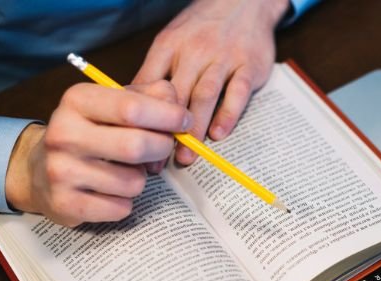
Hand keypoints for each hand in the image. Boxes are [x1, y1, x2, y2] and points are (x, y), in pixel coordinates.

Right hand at [5, 80, 190, 226]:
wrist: (38, 169)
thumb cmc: (90, 132)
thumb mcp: (113, 103)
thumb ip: (150, 96)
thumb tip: (177, 103)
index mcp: (77, 101)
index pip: (132, 108)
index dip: (168, 116)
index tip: (184, 122)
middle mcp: (64, 133)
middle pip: (136, 146)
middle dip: (161, 149)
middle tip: (163, 148)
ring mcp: (61, 171)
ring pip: (134, 182)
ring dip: (141, 179)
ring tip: (125, 171)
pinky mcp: (65, 204)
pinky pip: (121, 208)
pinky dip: (125, 202)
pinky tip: (110, 192)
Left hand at [133, 0, 289, 164]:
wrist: (244, 1)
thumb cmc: (203, 27)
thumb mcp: (171, 42)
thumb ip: (153, 73)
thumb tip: (130, 108)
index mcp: (169, 46)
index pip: (148, 86)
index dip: (139, 119)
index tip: (133, 145)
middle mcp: (194, 51)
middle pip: (175, 96)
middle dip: (164, 132)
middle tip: (156, 163)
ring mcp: (224, 57)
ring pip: (204, 96)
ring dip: (193, 130)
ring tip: (185, 157)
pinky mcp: (249, 65)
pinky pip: (237, 92)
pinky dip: (228, 115)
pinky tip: (219, 135)